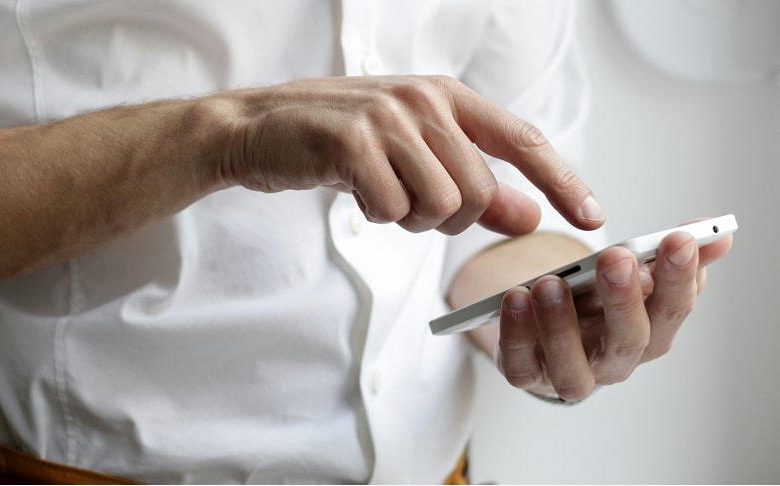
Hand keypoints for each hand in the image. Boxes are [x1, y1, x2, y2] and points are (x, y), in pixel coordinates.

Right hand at [216, 75, 604, 235]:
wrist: (259, 128)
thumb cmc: (339, 142)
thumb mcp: (413, 156)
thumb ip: (474, 185)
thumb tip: (529, 216)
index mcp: (446, 96)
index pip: (523, 140)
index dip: (562, 180)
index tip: (592, 217)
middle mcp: (423, 99)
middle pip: (478, 191)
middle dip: (448, 218)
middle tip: (408, 204)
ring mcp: (387, 117)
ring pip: (440, 204)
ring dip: (409, 218)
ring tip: (379, 193)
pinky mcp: (352, 142)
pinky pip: (392, 210)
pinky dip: (376, 216)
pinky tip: (353, 191)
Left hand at [494, 222, 733, 400]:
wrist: (544, 323)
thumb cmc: (593, 299)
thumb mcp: (629, 272)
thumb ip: (666, 254)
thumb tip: (718, 233)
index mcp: (649, 332)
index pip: (673, 310)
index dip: (679, 277)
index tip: (678, 239)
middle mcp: (614, 361)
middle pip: (629, 341)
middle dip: (624, 299)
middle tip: (616, 258)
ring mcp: (569, 373)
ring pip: (573, 367)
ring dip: (561, 325)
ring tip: (550, 283)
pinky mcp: (526, 374)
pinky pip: (520, 366)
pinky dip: (516, 335)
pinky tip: (515, 299)